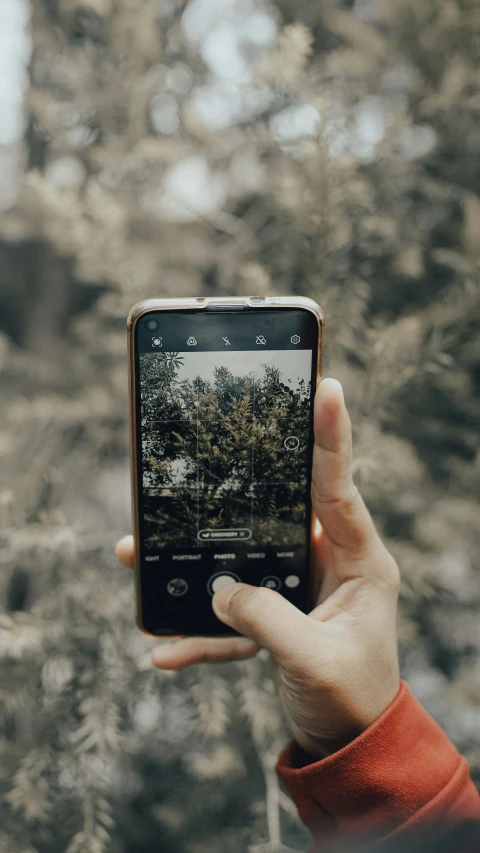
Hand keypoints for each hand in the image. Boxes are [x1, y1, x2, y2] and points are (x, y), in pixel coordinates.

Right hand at [116, 378, 399, 757]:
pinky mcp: (272, 615)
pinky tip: (164, 649)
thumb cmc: (353, 699)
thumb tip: (219, 591)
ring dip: (189, 561)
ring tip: (136, 551)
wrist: (348, 743)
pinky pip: (227, 613)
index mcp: (360, 563)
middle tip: (196, 455)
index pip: (339, 490)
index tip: (325, 389)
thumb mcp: (317, 660)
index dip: (331, 439)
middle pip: (274, 512)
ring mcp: (296, 587)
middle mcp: (327, 564)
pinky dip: (197, 632)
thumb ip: (267, 622)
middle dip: (229, 492)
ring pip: (237, 559)